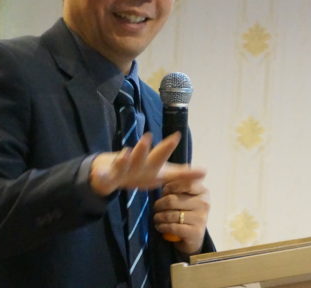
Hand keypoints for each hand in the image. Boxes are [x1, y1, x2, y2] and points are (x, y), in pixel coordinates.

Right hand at [89, 132, 205, 196]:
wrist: (110, 173)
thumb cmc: (140, 172)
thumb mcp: (162, 174)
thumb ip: (182, 173)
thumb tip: (205, 171)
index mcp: (153, 164)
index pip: (164, 155)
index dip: (169, 146)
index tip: (178, 135)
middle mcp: (140, 162)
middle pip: (153, 156)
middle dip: (162, 149)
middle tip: (172, 139)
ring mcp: (124, 167)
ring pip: (129, 161)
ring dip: (134, 153)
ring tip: (133, 148)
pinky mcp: (109, 176)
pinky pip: (107, 175)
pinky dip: (106, 172)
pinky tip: (104, 169)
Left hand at [153, 178, 209, 255]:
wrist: (193, 237)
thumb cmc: (186, 211)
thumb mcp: (184, 195)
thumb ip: (178, 183)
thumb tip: (166, 175)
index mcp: (203, 191)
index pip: (184, 183)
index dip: (169, 187)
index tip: (164, 192)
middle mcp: (204, 203)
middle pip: (172, 199)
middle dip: (159, 204)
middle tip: (156, 207)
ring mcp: (201, 218)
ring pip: (169, 215)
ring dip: (158, 217)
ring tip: (156, 218)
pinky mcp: (195, 232)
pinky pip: (172, 227)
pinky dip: (162, 227)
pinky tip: (160, 226)